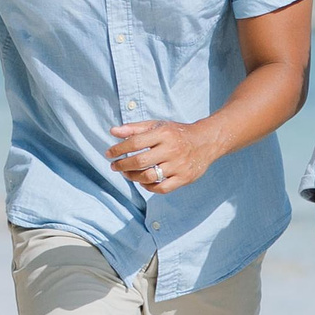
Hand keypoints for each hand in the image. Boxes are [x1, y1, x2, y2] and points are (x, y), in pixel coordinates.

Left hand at [107, 117, 222, 195]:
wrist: (206, 142)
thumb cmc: (176, 134)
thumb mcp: (158, 126)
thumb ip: (135, 128)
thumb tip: (112, 131)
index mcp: (164, 134)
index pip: (135, 142)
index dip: (118, 149)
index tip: (109, 154)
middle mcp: (171, 149)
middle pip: (140, 161)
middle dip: (122, 165)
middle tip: (114, 166)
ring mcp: (178, 165)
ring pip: (149, 177)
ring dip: (133, 177)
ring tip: (127, 174)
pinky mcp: (184, 178)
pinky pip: (162, 188)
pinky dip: (149, 187)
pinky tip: (143, 182)